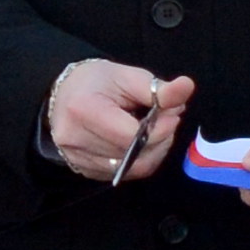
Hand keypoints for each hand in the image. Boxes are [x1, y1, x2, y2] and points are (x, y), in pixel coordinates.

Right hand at [50, 59, 195, 181]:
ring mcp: (77, 159)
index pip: (131, 135)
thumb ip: (157, 88)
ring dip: (154, 150)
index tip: (172, 113)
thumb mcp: (127, 76)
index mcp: (83, 110)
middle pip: (133, 153)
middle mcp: (75, 139)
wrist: (63, 94)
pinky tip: (142, 142)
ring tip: (155, 129)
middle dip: (160, 137)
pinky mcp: (84, 170)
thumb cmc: (96, 82)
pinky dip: (141, 159)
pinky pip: (124, 173)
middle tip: (167, 118)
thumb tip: (186, 87)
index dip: (160, 128)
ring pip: (133, 167)